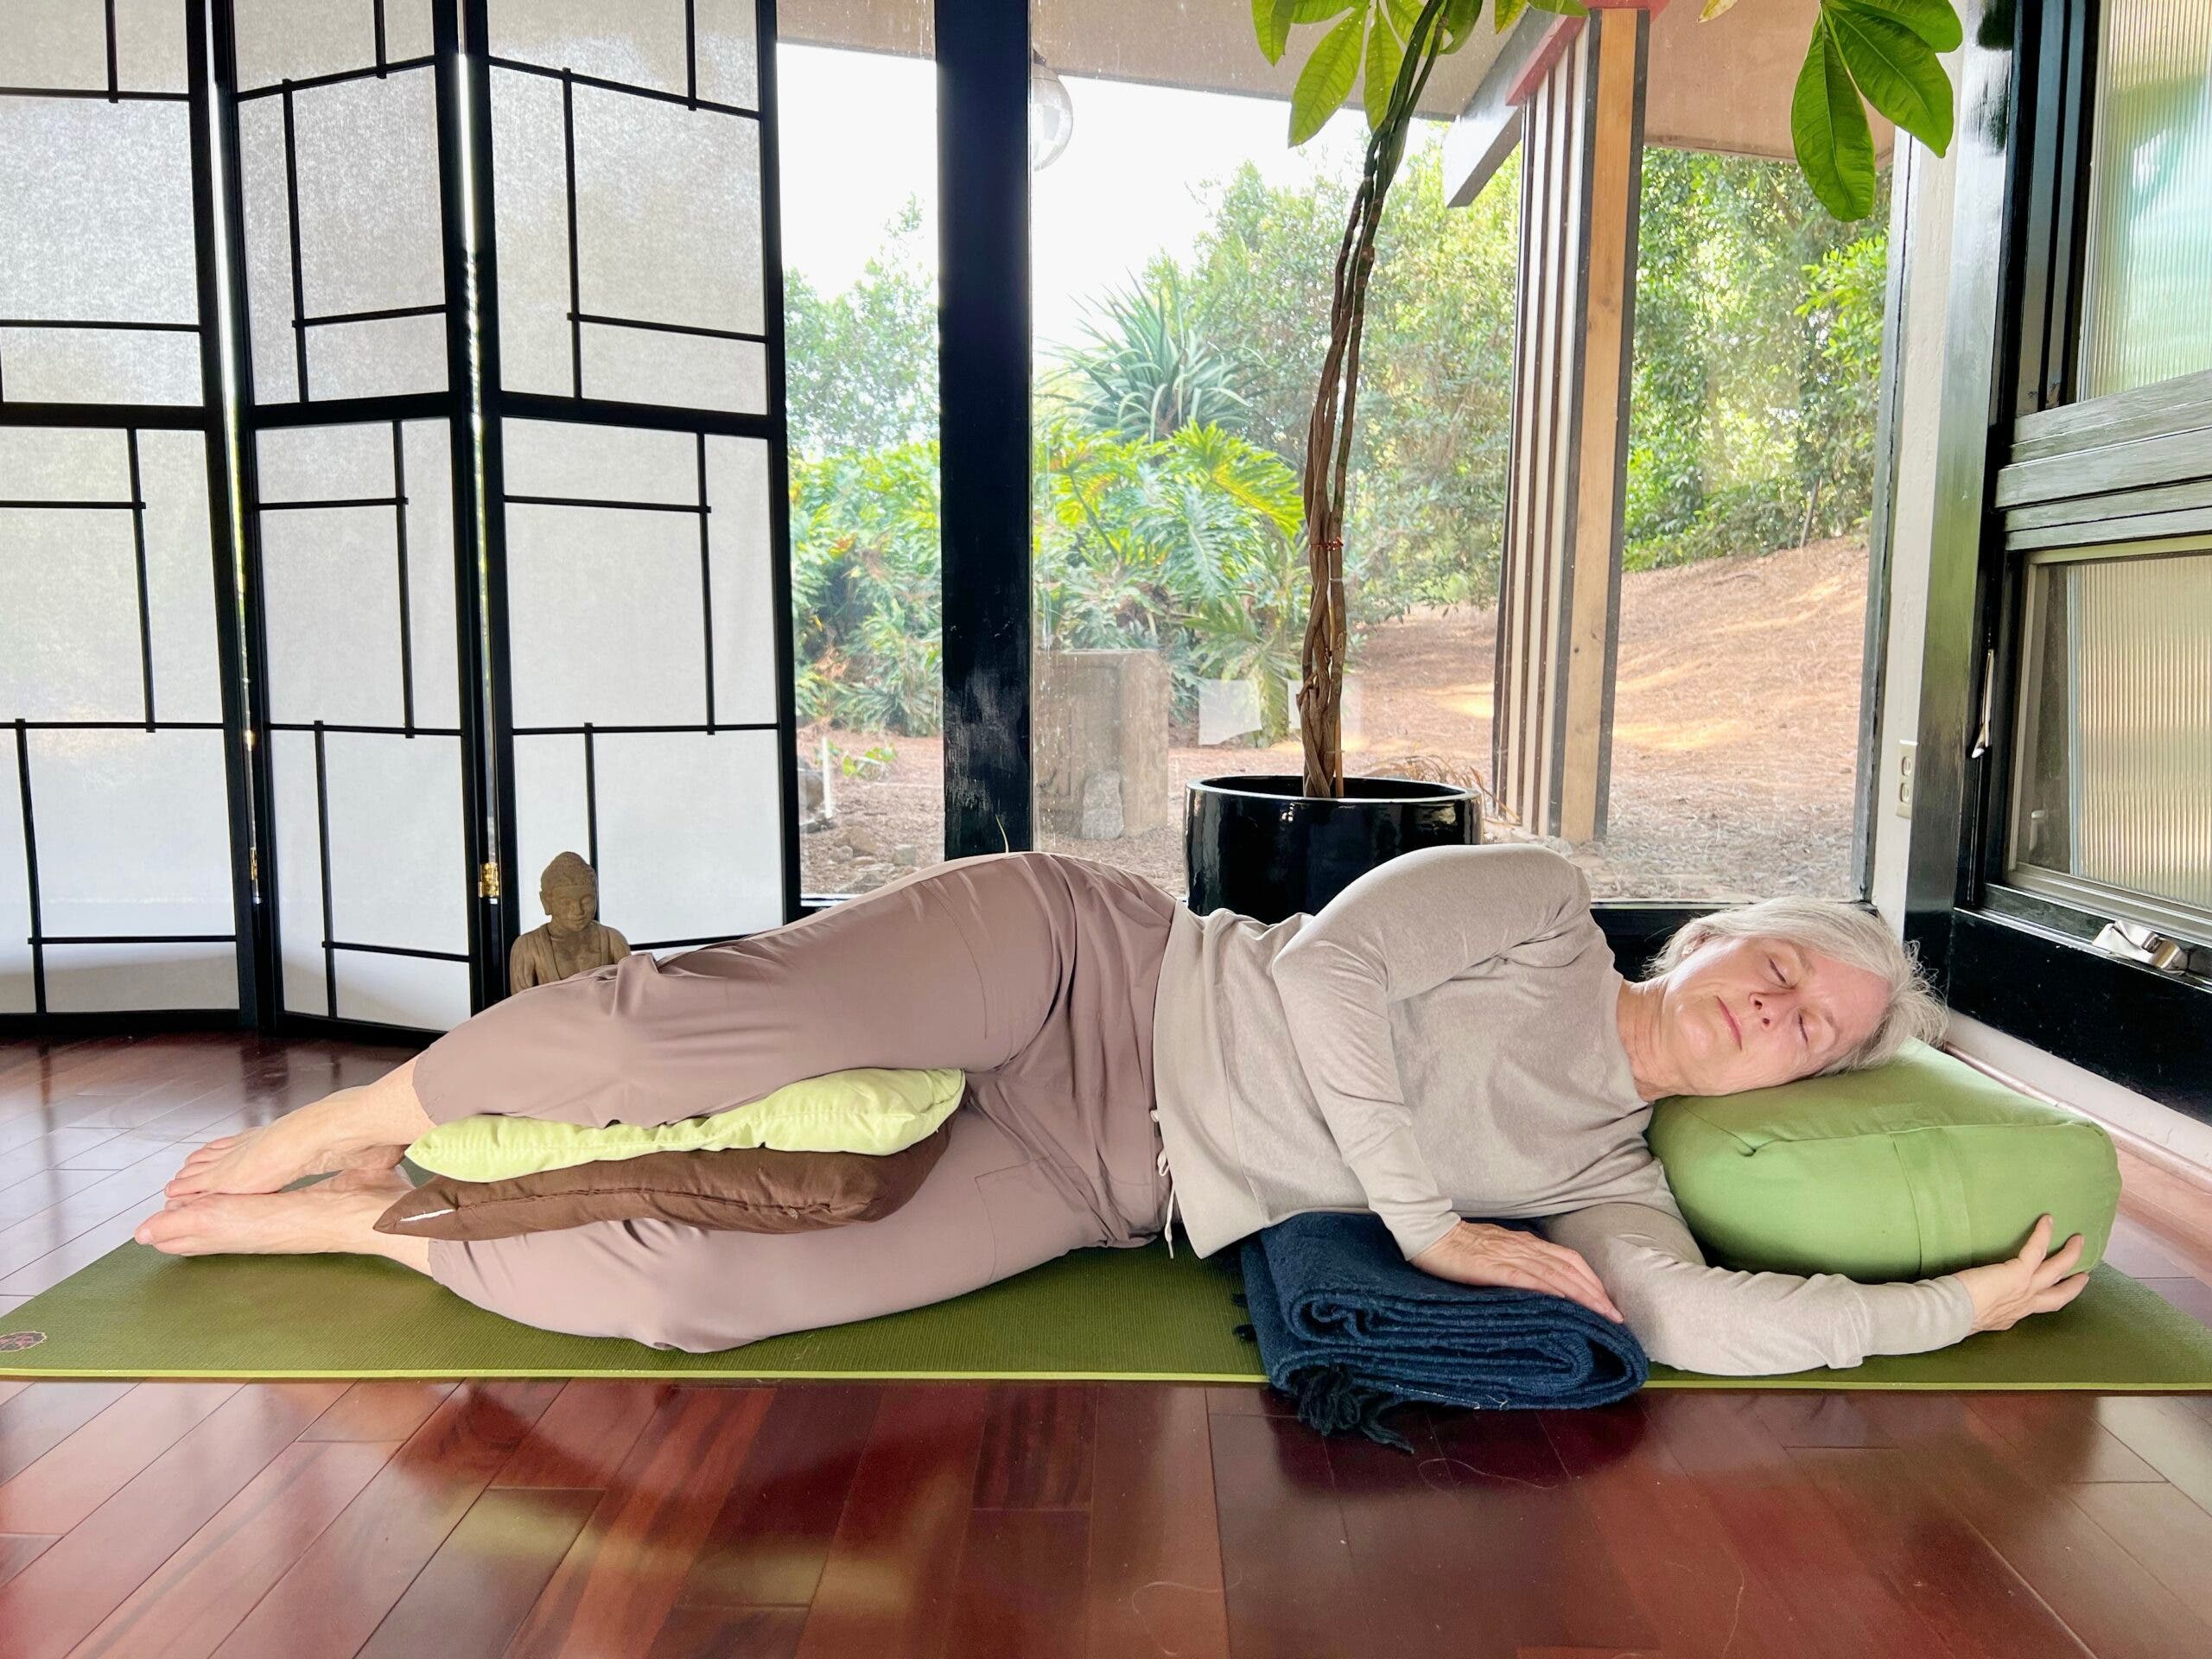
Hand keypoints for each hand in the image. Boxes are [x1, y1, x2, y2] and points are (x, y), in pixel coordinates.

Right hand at [1410, 1221, 1624, 1322]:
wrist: (1428, 1233)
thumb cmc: (1458, 1244)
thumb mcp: (1495, 1250)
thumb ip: (1517, 1261)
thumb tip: (1539, 1281)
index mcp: (1525, 1243)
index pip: (1568, 1259)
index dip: (1591, 1280)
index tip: (1608, 1301)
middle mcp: (1524, 1247)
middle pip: (1569, 1269)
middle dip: (1596, 1293)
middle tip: (1616, 1316)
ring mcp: (1510, 1257)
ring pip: (1556, 1275)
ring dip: (1583, 1296)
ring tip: (1602, 1316)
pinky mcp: (1494, 1268)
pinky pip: (1529, 1279)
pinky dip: (1551, 1290)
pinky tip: (1566, 1303)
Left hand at [1954, 1214, 2089, 1333]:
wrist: (1952, 1314)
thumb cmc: (1954, 1313)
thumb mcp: (1975, 1317)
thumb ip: (1981, 1309)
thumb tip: (1971, 1303)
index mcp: (2013, 1315)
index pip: (2038, 1307)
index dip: (2048, 1299)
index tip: (2056, 1292)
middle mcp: (2024, 1305)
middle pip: (2058, 1295)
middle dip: (2073, 1285)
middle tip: (2085, 1274)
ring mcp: (2025, 1288)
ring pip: (2056, 1270)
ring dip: (2070, 1254)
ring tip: (2079, 1239)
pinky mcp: (2018, 1273)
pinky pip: (2036, 1250)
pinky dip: (2042, 1234)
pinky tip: (2047, 1219)